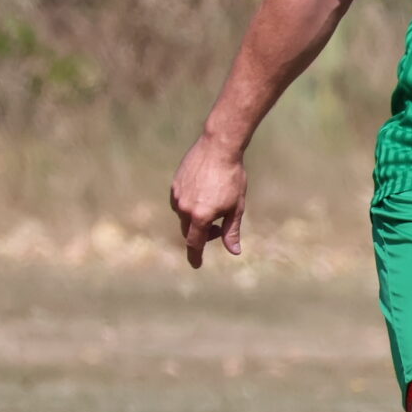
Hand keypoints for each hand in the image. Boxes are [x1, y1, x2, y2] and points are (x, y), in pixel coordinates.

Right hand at [170, 134, 247, 268]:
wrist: (219, 147)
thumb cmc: (232, 178)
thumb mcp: (236, 207)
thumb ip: (231, 231)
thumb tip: (234, 252)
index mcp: (200, 216)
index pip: (194, 243)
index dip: (195, 256)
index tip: (196, 264)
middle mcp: (185, 208)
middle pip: (188, 231)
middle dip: (201, 234)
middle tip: (218, 228)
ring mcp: (177, 195)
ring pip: (183, 216)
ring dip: (195, 218)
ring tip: (213, 205)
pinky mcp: (175, 184)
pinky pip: (179, 202)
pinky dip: (189, 205)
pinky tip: (203, 194)